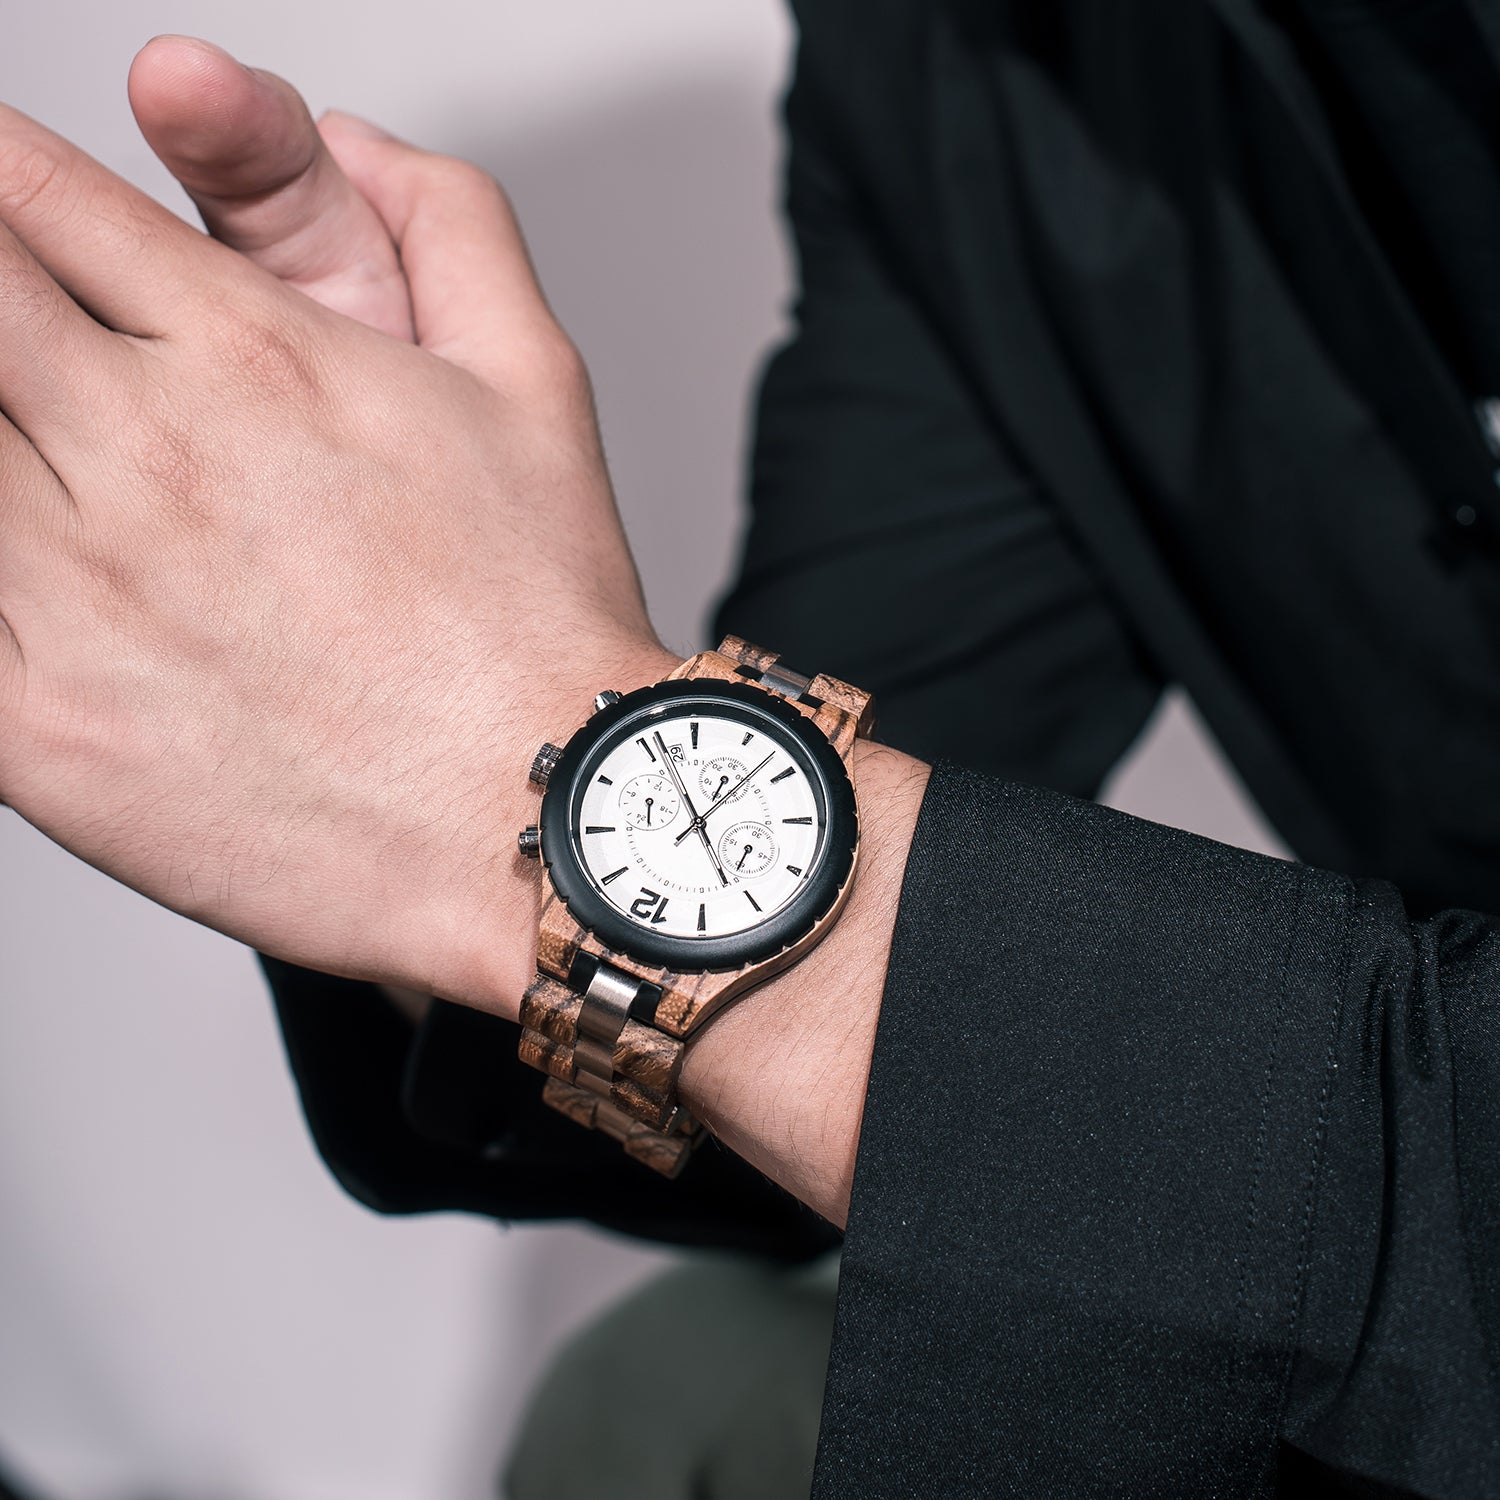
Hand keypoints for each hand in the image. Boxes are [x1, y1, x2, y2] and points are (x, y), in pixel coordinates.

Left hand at [29, 46, 931, 1227]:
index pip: (34, 194)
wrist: (539, 823)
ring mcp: (73, 593)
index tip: (1, 203)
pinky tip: (42, 563)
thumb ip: (450, 223)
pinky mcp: (38, 727)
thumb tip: (355, 135)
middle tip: (20, 326)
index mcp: (253, 357)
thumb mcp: (541, 383)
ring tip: (72, 464)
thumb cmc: (542, 629)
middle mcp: (146, 455)